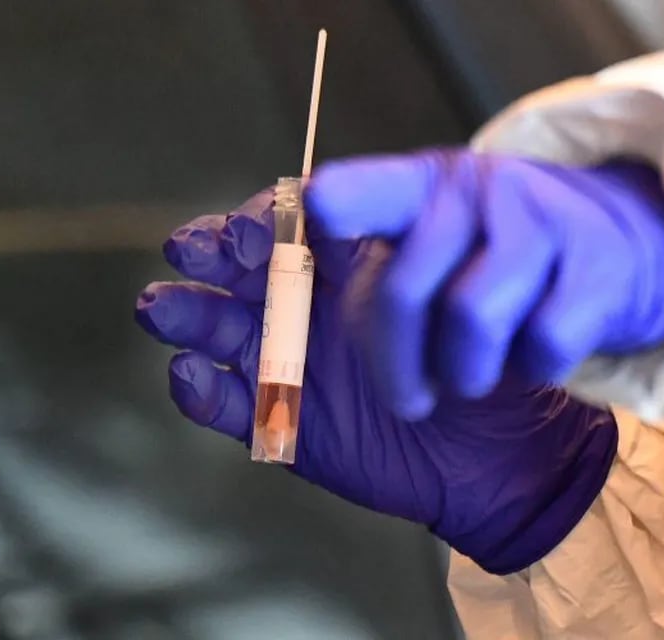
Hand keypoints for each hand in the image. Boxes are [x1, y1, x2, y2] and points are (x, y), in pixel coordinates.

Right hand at [135, 188, 617, 574]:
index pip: (288, 220)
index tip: (260, 229)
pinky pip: (224, 403)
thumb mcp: (450, 291)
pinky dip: (198, 390)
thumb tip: (338, 211)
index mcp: (344, 261)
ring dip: (185, 316)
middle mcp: (306, 303)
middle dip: (208, 253)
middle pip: (236, 268)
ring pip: (215, 328)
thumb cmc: (481, 357)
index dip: (264, 218)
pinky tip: (190, 375)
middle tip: (192, 251)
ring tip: (164, 309)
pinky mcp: (279, 419)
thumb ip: (398, 255)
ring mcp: (287, 360)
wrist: (499, 446)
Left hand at [305, 148, 663, 418]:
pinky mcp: (598, 268)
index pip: (356, 191)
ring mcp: (541, 223)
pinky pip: (544, 343)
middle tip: (408, 400)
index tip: (306, 235)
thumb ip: (350, 282)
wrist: (623, 259)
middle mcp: (477, 192)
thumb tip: (237, 333)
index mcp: (421, 187)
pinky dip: (535, 368)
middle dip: (395, 366)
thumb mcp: (427, 254)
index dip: (329, 217)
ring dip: (465, 373)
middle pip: (405, 287)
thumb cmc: (496, 272)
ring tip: (473, 376)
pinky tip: (535, 355)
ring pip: (473, 319)